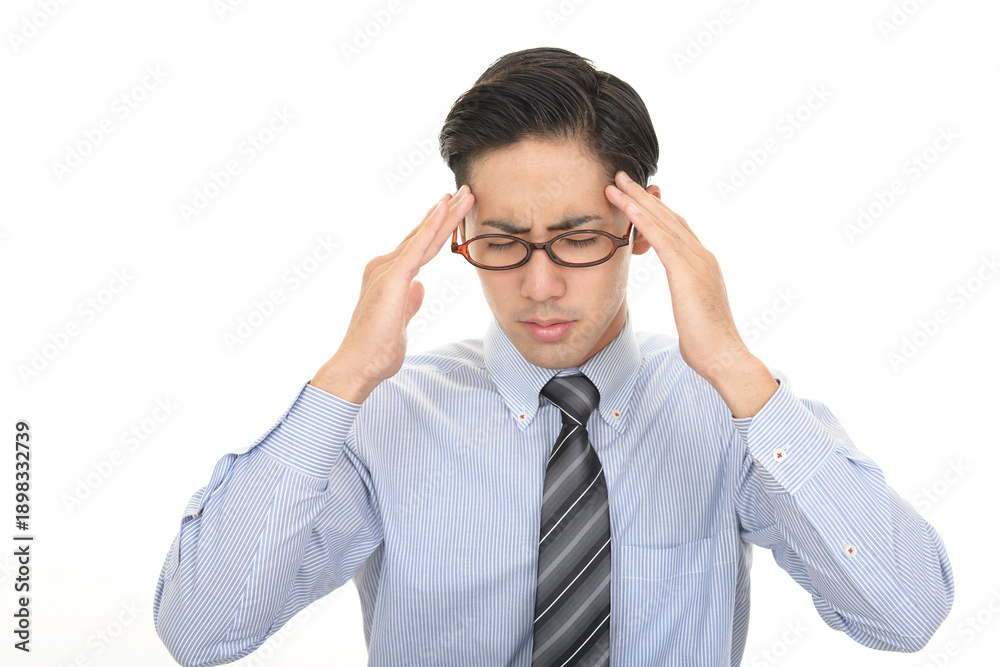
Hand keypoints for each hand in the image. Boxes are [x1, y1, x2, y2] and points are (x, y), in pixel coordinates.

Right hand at [312, 184, 474, 402]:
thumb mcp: (400, 322)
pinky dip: (431, 225)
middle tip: (465, 192)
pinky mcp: (392, 276)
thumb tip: (420, 287)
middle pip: (423, 236)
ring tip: (465, 194)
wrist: (358, 364)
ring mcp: (387, 269)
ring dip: (446, 214)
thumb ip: (409, 301)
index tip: (454, 211)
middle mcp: (385, 267)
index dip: (438, 230)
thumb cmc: (376, 350)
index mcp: (388, 277)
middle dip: (446, 214)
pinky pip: (417, 246)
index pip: (420, 249)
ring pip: (424, 236)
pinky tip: (444, 207)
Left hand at [605, 171, 776, 415]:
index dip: (654, 210)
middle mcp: (701, 256)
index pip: (675, 229)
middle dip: (643, 195)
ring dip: (637, 200)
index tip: (634, 195)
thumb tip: (684, 299)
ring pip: (663, 221)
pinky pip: (661, 239)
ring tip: (616, 183)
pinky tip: (627, 207)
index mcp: (702, 264)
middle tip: (620, 177)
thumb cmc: (706, 343)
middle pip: (669, 217)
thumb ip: (687, 297)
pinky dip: (643, 220)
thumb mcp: (692, 312)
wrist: (724, 357)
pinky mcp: (687, 272)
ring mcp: (697, 261)